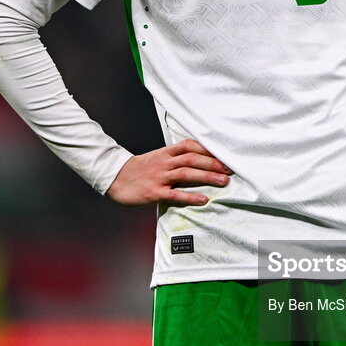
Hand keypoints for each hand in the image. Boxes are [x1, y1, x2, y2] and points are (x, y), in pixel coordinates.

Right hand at [107, 139, 232, 206]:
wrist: (115, 177)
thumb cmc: (140, 169)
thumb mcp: (158, 157)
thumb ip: (175, 156)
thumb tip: (197, 157)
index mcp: (166, 152)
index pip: (190, 145)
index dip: (207, 149)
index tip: (224, 154)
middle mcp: (165, 162)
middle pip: (193, 159)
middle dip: (213, 164)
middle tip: (231, 169)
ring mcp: (160, 177)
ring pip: (187, 174)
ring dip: (207, 177)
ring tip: (224, 182)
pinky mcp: (155, 192)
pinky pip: (175, 194)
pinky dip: (190, 197)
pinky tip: (203, 200)